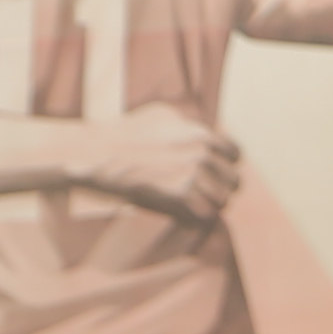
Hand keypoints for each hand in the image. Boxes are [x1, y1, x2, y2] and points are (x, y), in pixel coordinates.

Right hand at [73, 107, 243, 222]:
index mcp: (199, 132)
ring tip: (194, 208)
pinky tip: (184, 215)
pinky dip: (198, 218)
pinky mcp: (181, 194)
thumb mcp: (160, 115)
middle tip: (205, 196)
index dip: (226, 167)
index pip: (236, 154)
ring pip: (223, 200)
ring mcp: (193, 172)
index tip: (216, 175)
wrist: (96, 152)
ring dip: (210, 207)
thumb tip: (199, 129)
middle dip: (221, 190)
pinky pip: (206, 214)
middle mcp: (201, 151)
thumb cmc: (122, 134)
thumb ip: (186, 123)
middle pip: (233, 181)